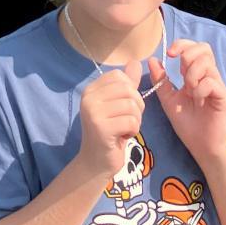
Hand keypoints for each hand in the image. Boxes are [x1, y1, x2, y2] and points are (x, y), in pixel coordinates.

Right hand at [77, 63, 143, 181]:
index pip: (119, 76)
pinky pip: (131, 121)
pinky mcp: (101, 127)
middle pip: (128, 90)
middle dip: (136, 107)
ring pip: (132, 106)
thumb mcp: (117, 105)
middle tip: (127, 121)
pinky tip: (122, 137)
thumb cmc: (109, 132)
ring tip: (124, 129)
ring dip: (136, 120)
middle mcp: (89, 97)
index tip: (123, 107)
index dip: (130, 91)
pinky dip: (133, 131)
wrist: (95, 162)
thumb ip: (126, 84)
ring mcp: (93, 112)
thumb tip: (136, 61)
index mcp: (91, 89)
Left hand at [148, 41, 225, 164]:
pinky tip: (197, 101)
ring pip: (207, 63)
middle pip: (204, 48)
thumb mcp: (169, 101)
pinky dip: (199, 89)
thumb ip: (161, 81)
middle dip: (188, 55)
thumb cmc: (188, 125)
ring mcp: (218, 86)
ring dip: (192, 74)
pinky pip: (211, 82)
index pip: (195, 48)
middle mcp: (209, 77)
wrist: (202, 147)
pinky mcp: (223, 97)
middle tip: (181, 74)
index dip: (182, 44)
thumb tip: (152, 60)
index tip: (169, 54)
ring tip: (189, 91)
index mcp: (197, 75)